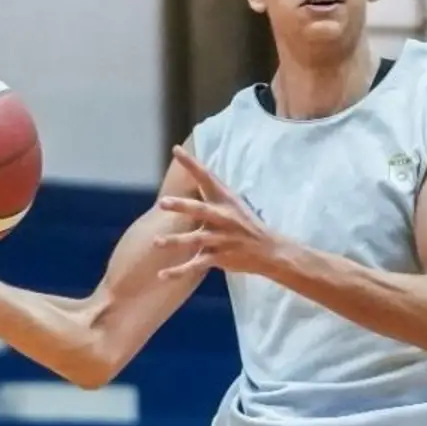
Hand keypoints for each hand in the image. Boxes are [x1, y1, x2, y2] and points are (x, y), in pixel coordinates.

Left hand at [153, 145, 284, 279]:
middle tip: (163, 202)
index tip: (175, 150)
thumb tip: (192, 178)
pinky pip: (196, 265)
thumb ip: (212, 197)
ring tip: (157, 242)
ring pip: (196, 239)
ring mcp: (222, 238)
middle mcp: (224, 217)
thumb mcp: (233, 205)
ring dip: (176, 241)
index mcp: (225, 200)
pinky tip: (162, 275)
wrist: (269, 251)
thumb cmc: (246, 225)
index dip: (191, 164)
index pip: (206, 177)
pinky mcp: (221, 257)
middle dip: (182, 206)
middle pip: (200, 210)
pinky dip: (178, 271)